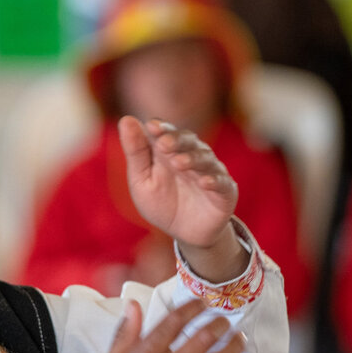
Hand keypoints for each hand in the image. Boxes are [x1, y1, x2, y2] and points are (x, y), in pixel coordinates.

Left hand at [119, 116, 246, 282]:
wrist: (185, 233)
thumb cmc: (161, 202)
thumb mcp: (141, 180)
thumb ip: (135, 151)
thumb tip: (126, 120)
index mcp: (169, 150)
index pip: (165, 132)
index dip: (160, 128)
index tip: (150, 126)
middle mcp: (192, 155)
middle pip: (187, 140)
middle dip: (176, 140)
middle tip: (164, 144)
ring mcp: (210, 171)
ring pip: (204, 159)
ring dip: (192, 159)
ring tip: (179, 163)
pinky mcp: (225, 190)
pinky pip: (221, 182)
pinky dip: (214, 181)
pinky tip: (205, 182)